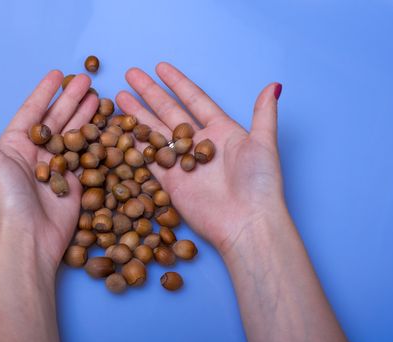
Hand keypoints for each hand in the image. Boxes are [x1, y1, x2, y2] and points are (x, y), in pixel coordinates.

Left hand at [0, 71, 97, 273]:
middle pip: (57, 119)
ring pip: (73, 134)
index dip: (45, 92)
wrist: (27, 238)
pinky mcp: (74, 183)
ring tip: (98, 97)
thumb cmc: (5, 200)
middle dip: (71, 99)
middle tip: (87, 80)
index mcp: (15, 145)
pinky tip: (104, 126)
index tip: (58, 74)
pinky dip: (95, 140)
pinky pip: (85, 156)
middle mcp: (35, 154)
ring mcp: (56, 168)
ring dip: (85, 116)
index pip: (33, 111)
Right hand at [116, 62, 283, 254]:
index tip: (160, 67)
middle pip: (168, 112)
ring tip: (119, 97)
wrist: (247, 222)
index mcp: (221, 131)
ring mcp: (183, 163)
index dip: (177, 83)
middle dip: (149, 94)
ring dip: (138, 115)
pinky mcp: (171, 183)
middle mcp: (199, 144)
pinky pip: (150, 159)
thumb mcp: (264, 144)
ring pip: (156, 132)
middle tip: (131, 75)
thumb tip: (273, 85)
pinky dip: (136, 146)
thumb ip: (263, 114)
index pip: (194, 99)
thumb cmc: (260, 183)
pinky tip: (123, 129)